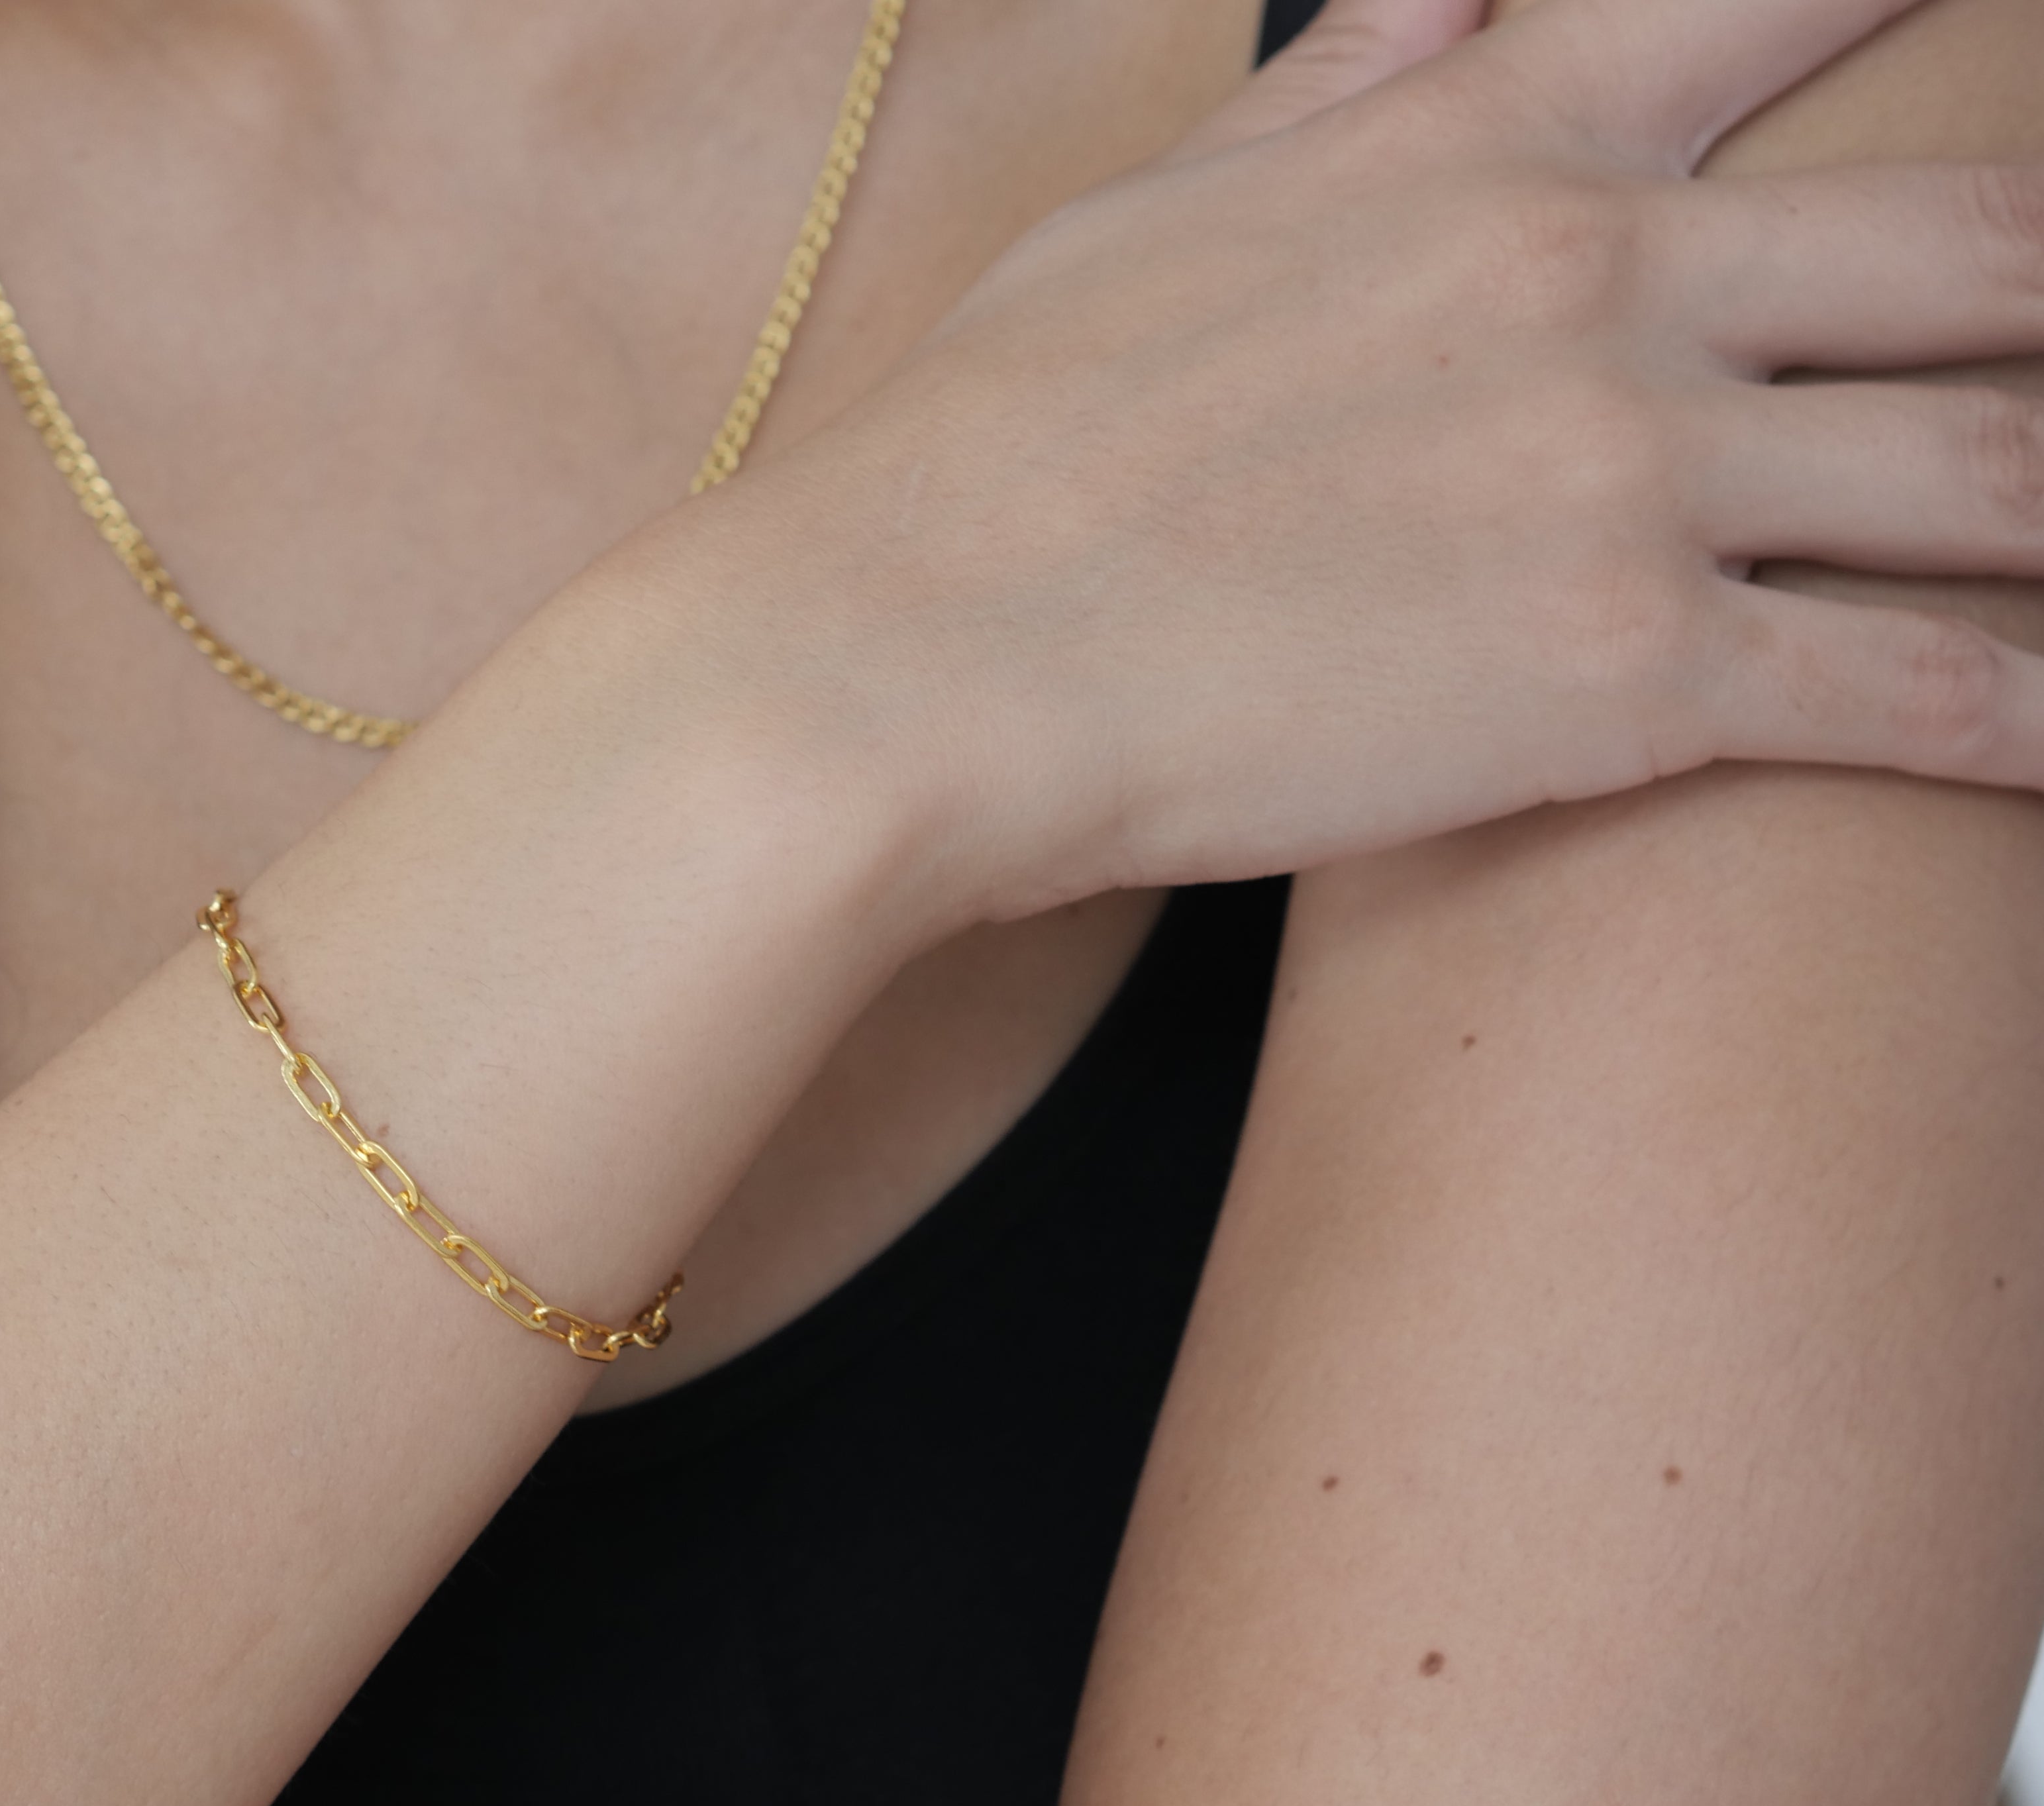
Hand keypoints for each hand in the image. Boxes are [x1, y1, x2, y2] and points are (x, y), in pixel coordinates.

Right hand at [676, 0, 2043, 919]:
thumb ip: (1342, 88)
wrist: (893, 670)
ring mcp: (1633, 476)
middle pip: (1988, 244)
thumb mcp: (1158, 212)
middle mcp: (1608, 274)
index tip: (2018, 36)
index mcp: (1497, 138)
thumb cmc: (987, 449)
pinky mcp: (1627, 686)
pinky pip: (1916, 695)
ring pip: (1999, 474)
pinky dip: (2028, 721)